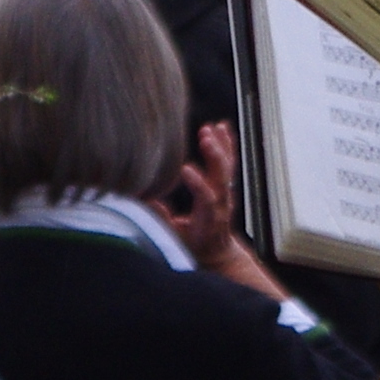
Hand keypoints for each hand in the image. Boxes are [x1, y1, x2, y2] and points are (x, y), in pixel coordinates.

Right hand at [158, 122, 289, 300]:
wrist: (218, 252)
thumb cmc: (195, 247)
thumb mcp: (176, 241)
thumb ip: (165, 222)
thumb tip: (150, 201)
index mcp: (209, 219)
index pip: (207, 198)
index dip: (198, 184)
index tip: (185, 169)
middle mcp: (221, 203)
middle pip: (222, 177)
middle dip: (214, 156)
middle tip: (205, 136)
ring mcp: (225, 193)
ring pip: (227, 166)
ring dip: (220, 145)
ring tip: (211, 127)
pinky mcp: (225, 185)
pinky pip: (228, 162)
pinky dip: (226, 143)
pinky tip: (221, 127)